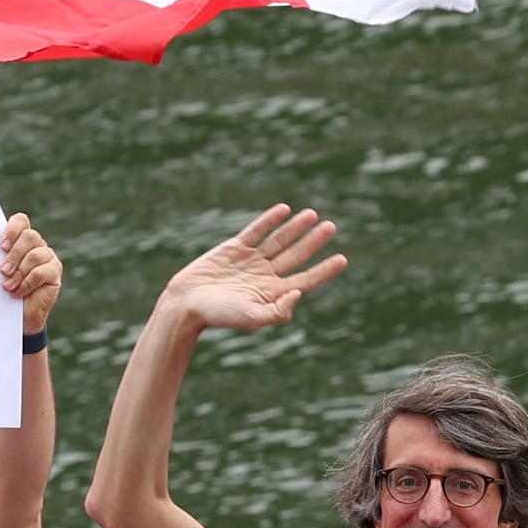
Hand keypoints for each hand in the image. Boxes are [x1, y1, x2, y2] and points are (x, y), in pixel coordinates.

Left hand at [0, 212, 61, 331]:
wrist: (18, 317)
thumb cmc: (4, 291)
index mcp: (20, 239)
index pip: (20, 221)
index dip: (12, 230)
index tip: (1, 246)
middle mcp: (36, 244)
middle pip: (29, 236)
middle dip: (14, 254)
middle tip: (2, 271)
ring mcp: (47, 257)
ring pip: (35, 255)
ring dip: (19, 272)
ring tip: (7, 286)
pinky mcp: (55, 272)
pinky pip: (42, 272)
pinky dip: (27, 283)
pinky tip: (18, 292)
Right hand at [155, 204, 346, 335]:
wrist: (185, 304)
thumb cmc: (218, 316)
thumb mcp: (250, 318)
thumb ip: (277, 311)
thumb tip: (299, 294)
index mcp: (272, 294)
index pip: (305, 280)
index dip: (324, 270)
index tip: (342, 259)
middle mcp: (265, 276)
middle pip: (296, 256)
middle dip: (313, 241)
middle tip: (331, 226)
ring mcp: (250, 261)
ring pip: (279, 240)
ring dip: (295, 228)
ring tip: (312, 214)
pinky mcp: (234, 248)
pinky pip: (256, 231)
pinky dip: (270, 220)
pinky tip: (284, 210)